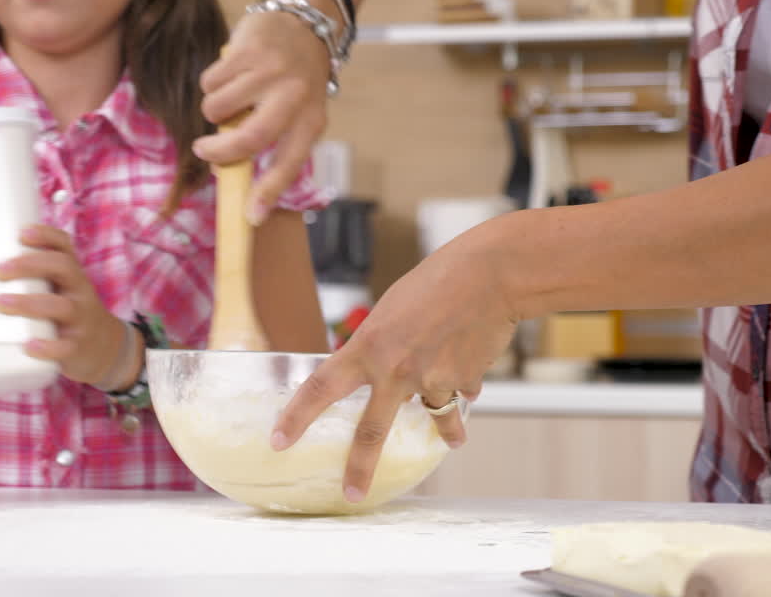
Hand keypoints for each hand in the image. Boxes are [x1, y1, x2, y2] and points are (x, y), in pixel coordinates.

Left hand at [0, 225, 131, 388]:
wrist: (104, 347)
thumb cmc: (68, 312)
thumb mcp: (60, 288)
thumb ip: (32, 277)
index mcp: (71, 274)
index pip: (64, 246)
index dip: (46, 236)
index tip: (22, 234)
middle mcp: (79, 291)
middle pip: (63, 267)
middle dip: (30, 265)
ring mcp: (81, 319)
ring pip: (62, 306)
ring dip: (30, 303)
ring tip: (2, 303)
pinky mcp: (77, 346)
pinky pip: (65, 347)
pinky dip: (47, 347)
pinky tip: (29, 345)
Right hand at [194, 9, 330, 224]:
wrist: (306, 26)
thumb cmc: (296, 81)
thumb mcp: (299, 112)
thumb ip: (273, 140)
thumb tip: (230, 173)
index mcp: (311, 121)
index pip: (290, 164)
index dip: (270, 192)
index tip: (252, 217)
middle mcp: (295, 97)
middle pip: (250, 139)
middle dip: (219, 152)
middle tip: (203, 151)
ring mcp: (271, 72)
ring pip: (218, 108)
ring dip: (213, 111)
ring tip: (229, 100)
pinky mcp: (249, 50)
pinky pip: (211, 81)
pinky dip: (211, 84)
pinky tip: (230, 75)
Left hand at [271, 233, 518, 502]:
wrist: (490, 275)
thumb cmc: (439, 279)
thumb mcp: (392, 309)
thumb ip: (381, 344)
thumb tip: (382, 369)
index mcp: (369, 345)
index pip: (320, 387)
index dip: (296, 418)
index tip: (279, 441)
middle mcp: (395, 369)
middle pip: (371, 432)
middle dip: (360, 468)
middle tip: (352, 494)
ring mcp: (431, 379)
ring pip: (434, 417)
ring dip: (445, 429)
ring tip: (451, 441)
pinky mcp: (464, 382)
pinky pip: (462, 392)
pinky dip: (467, 383)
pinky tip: (474, 366)